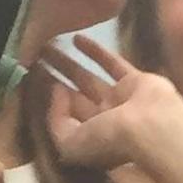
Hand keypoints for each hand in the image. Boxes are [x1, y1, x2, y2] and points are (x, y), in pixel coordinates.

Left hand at [40, 34, 182, 177]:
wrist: (151, 126)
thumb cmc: (109, 140)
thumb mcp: (70, 143)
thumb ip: (56, 122)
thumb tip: (57, 91)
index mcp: (89, 138)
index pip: (65, 118)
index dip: (49, 101)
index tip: (32, 80)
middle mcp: (103, 119)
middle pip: (73, 96)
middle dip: (55, 79)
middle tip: (33, 58)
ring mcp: (119, 99)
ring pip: (88, 77)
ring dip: (69, 63)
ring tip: (48, 47)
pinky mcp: (134, 80)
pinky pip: (111, 62)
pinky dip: (95, 51)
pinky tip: (76, 38)